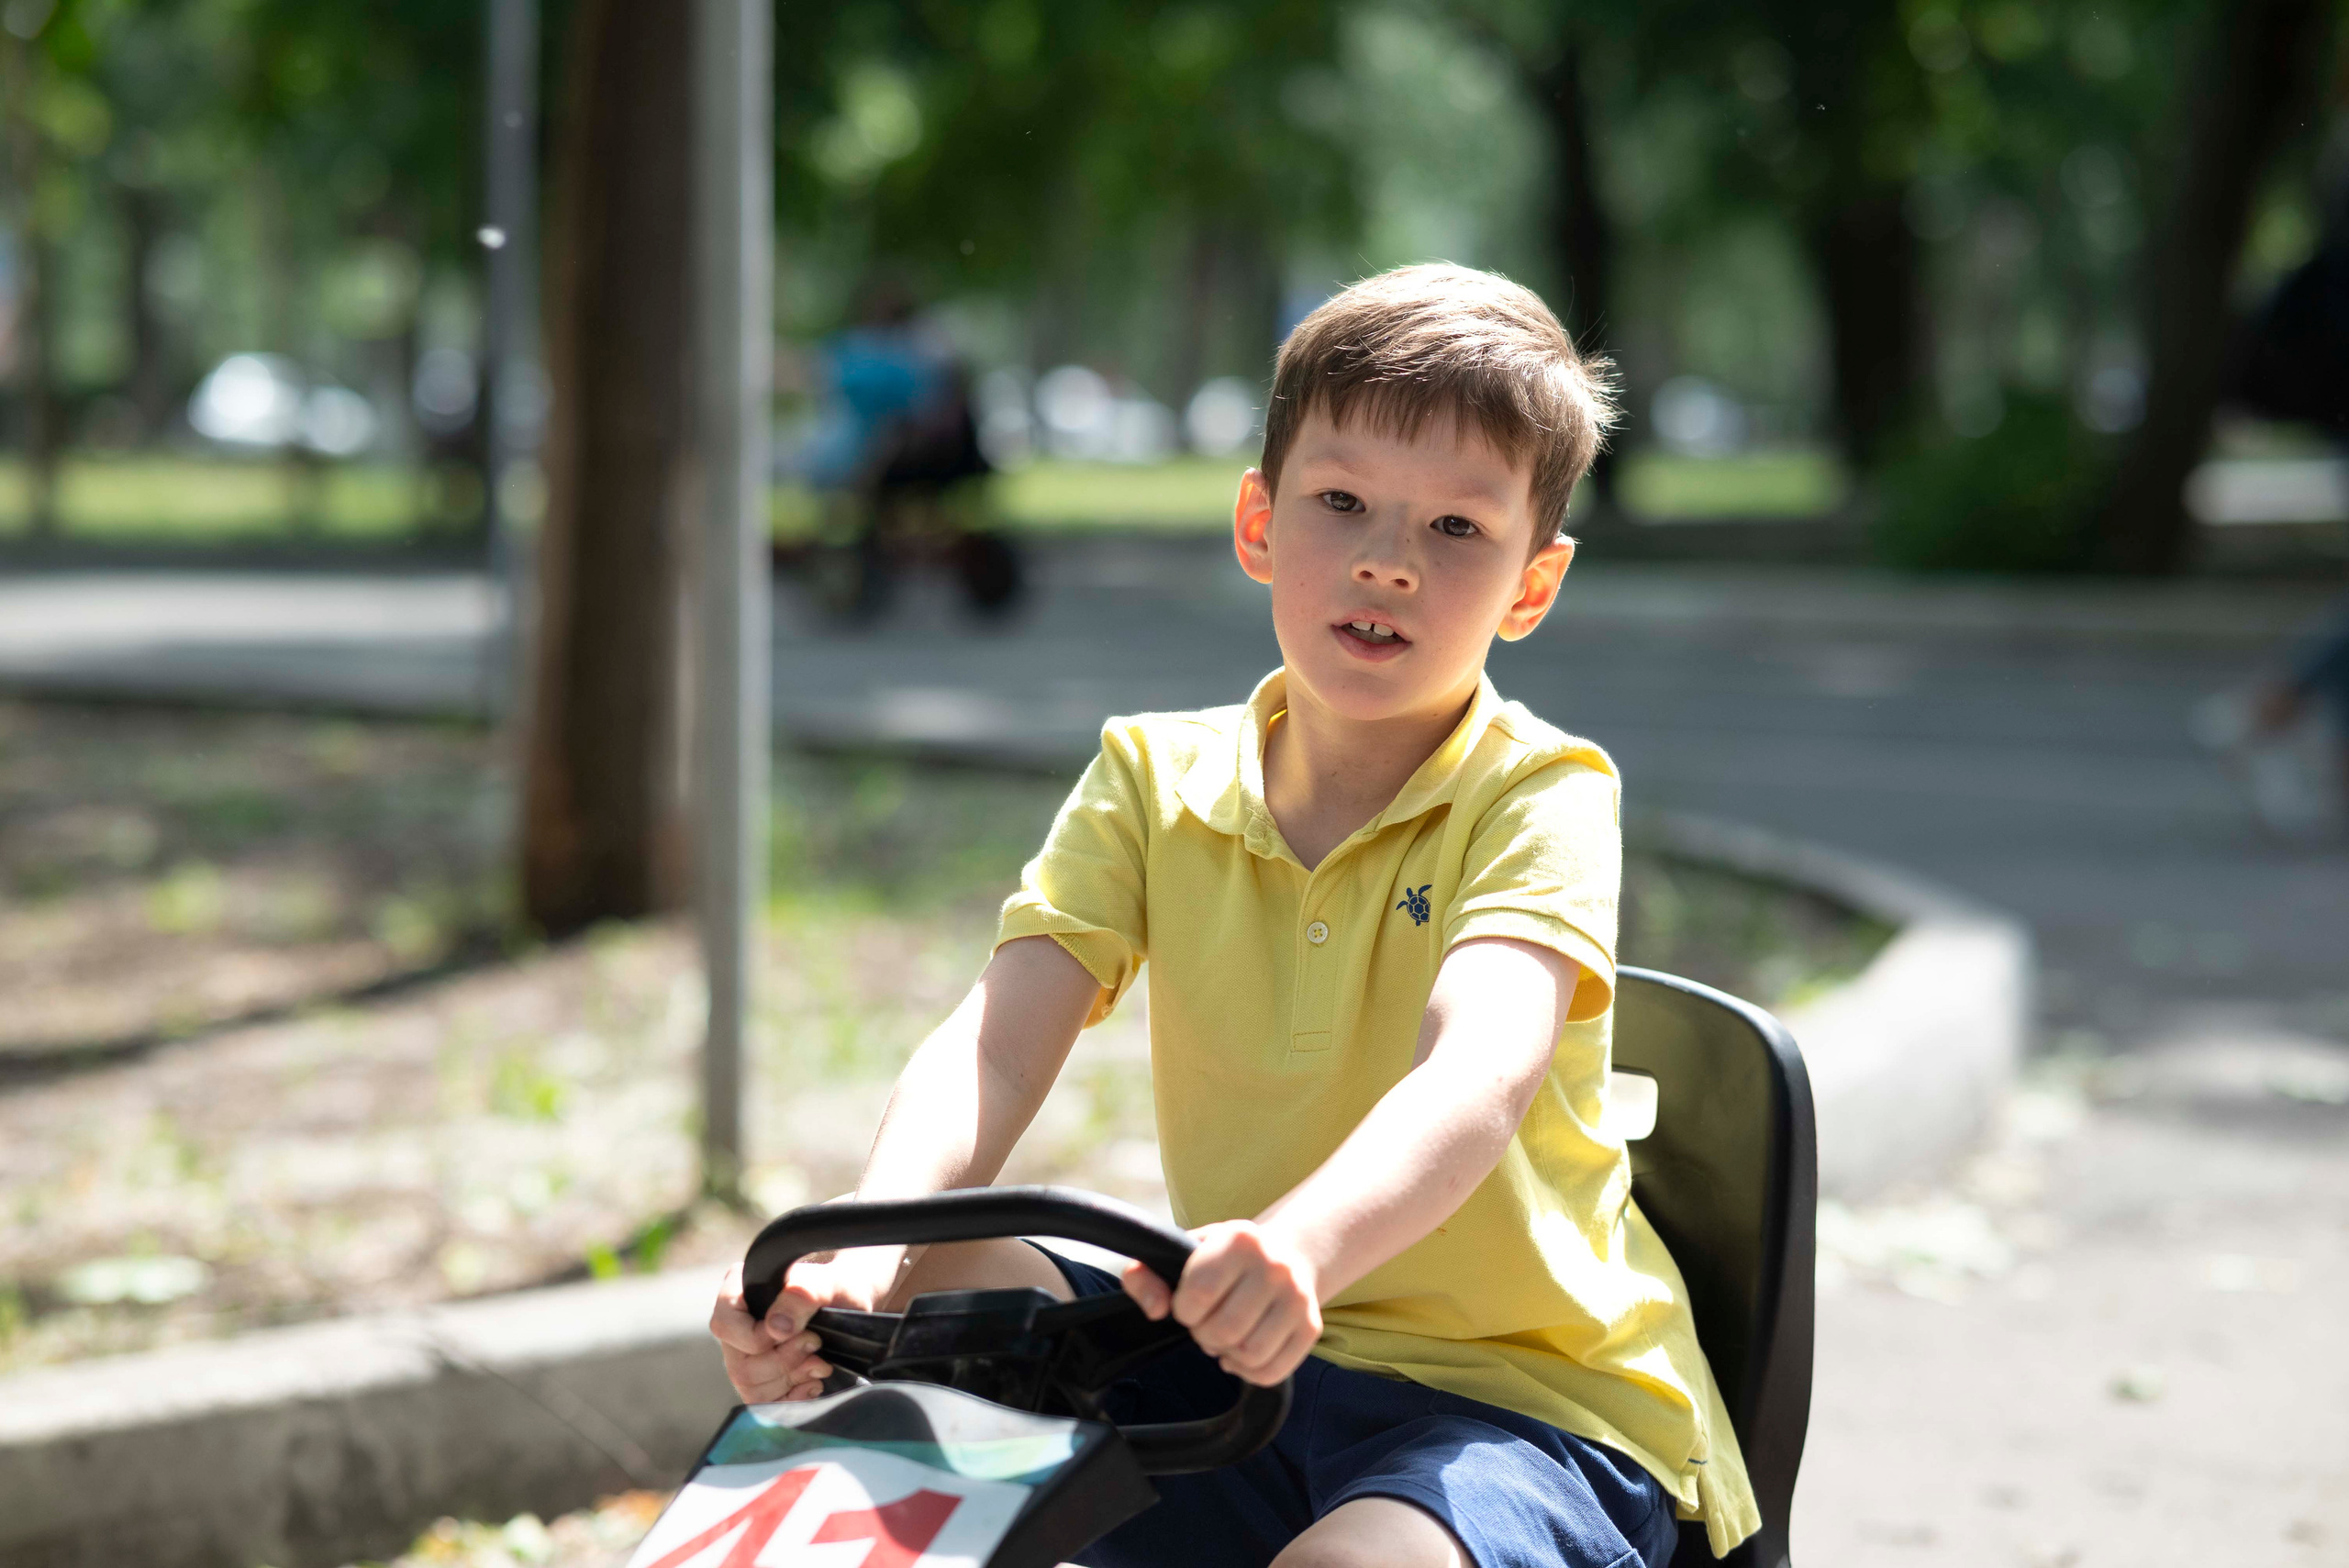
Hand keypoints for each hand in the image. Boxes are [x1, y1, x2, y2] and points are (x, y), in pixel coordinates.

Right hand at [708, 1247, 902, 1403]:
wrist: (854, 1308)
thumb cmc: (838, 1288)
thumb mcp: (828, 1283)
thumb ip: (801, 1295)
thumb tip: (776, 1327)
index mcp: (741, 1292)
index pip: (724, 1324)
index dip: (755, 1337)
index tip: (791, 1332)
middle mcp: (738, 1328)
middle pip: (739, 1365)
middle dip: (783, 1361)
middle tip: (815, 1344)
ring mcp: (747, 1357)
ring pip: (750, 1388)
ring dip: (791, 1378)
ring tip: (819, 1363)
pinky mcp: (763, 1381)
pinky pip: (765, 1405)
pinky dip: (793, 1398)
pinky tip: (813, 1382)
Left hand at [1121, 1219, 1321, 1386]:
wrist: (1287, 1255)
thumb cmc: (1225, 1259)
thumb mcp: (1184, 1253)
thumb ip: (1146, 1274)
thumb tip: (1156, 1309)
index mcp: (1240, 1240)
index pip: (1199, 1293)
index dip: (1183, 1309)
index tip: (1187, 1305)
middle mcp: (1276, 1267)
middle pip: (1224, 1330)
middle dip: (1204, 1335)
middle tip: (1206, 1323)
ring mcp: (1298, 1298)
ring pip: (1249, 1354)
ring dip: (1227, 1353)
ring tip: (1225, 1336)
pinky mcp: (1311, 1327)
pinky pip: (1271, 1372)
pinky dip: (1249, 1371)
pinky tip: (1242, 1352)